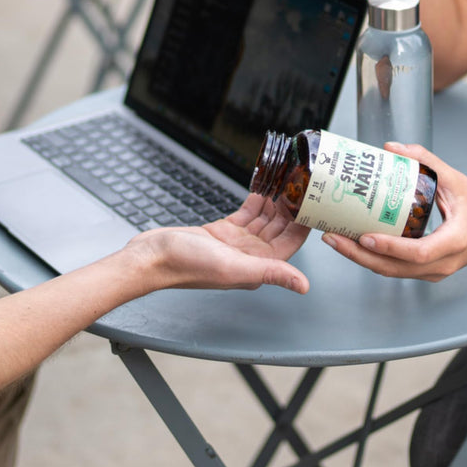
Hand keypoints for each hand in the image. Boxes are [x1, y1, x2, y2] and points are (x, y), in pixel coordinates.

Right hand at [124, 194, 310, 293]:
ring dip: (275, 200)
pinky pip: (247, 213)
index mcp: (258, 267)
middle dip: (291, 206)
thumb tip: (303, 286)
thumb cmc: (187, 265)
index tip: (313, 201)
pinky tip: (263, 187)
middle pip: (280, 227)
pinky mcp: (223, 231)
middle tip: (299, 182)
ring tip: (285, 180)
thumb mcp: (234, 267)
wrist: (153, 256)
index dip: (303, 222)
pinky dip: (256, 200)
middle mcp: (251, 256)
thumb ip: (271, 273)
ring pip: (265, 218)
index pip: (291, 242)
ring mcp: (237, 243)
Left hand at [320, 144, 466, 280]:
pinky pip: (396, 269)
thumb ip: (425, 161)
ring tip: (335, 239)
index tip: (365, 236)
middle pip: (395, 268)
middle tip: (332, 237)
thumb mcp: (456, 179)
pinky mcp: (426, 272)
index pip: (418, 252)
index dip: (390, 247)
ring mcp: (434, 272)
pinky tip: (353, 243)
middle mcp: (443, 263)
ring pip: (391, 272)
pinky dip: (373, 258)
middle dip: (359, 255)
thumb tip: (391, 148)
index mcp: (455, 240)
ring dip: (361, 258)